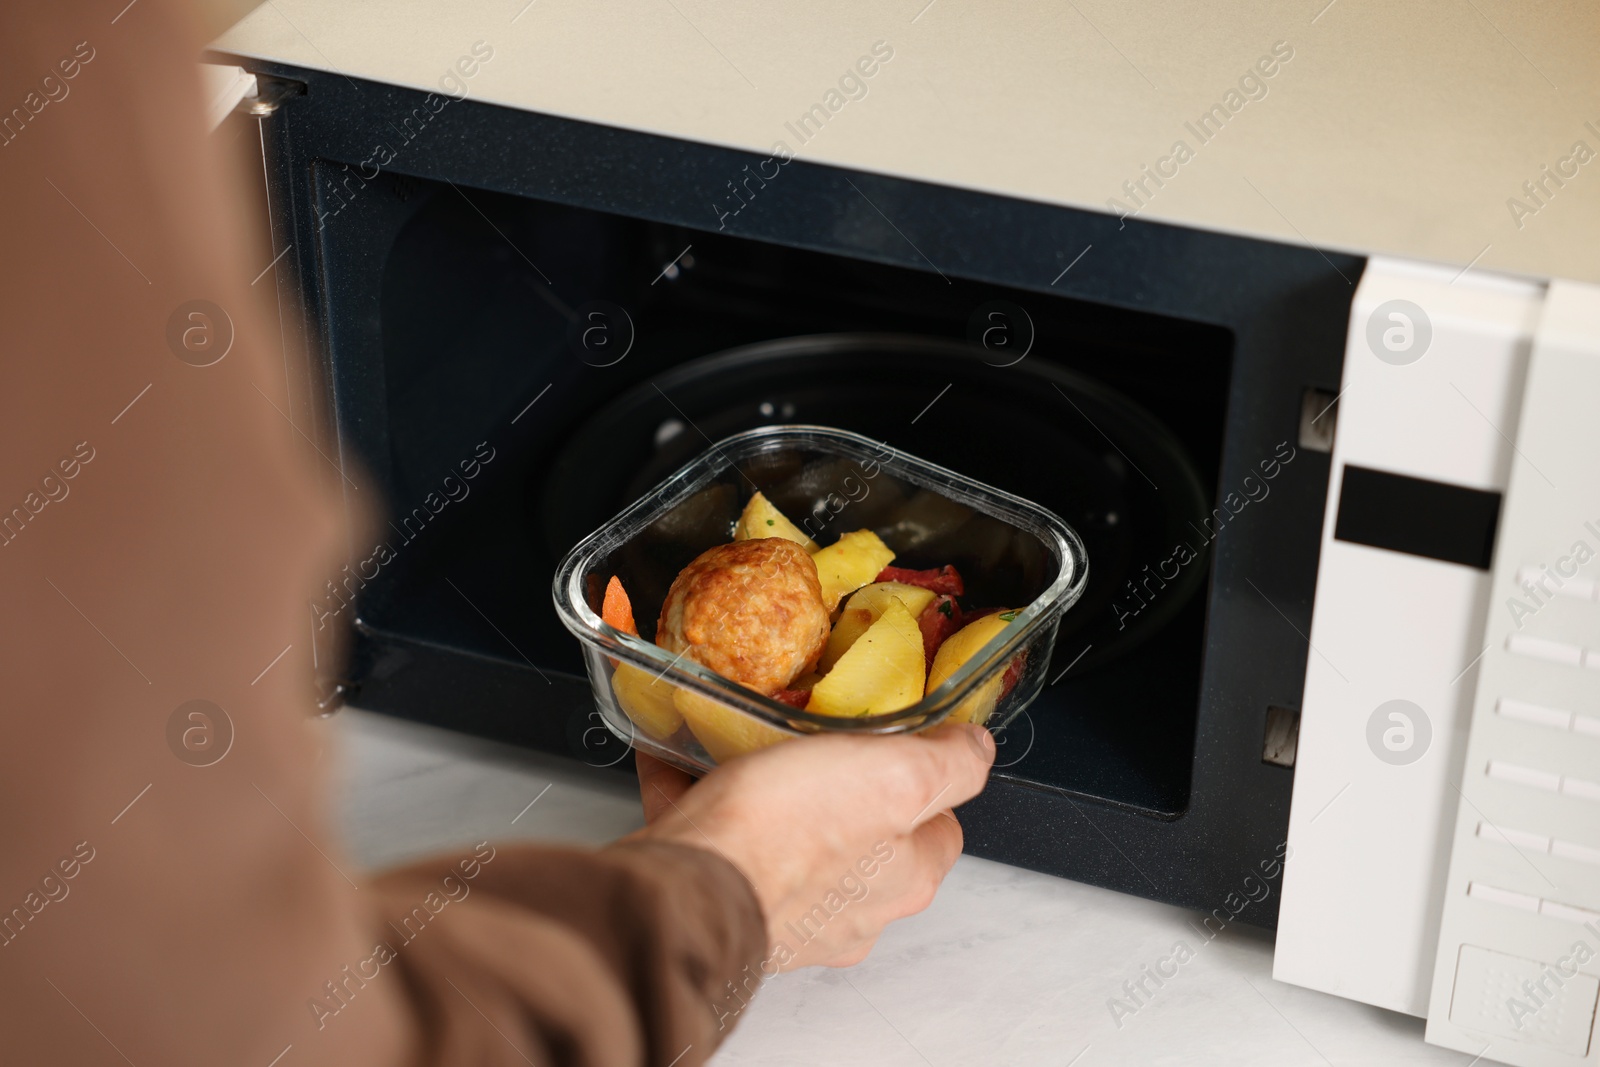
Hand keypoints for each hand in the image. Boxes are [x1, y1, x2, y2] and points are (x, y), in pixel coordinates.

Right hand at [629, 724, 994, 968]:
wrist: (686, 891)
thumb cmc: (789, 832)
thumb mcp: (896, 776)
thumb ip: (950, 765)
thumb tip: (979, 749)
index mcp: (904, 879)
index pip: (941, 826)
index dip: (924, 779)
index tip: (896, 743)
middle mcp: (855, 912)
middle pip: (865, 836)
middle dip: (839, 789)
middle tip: (812, 742)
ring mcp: (790, 919)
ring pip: (791, 843)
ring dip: (771, 798)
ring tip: (741, 749)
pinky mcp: (729, 910)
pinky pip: (723, 846)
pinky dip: (704, 805)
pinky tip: (683, 764)